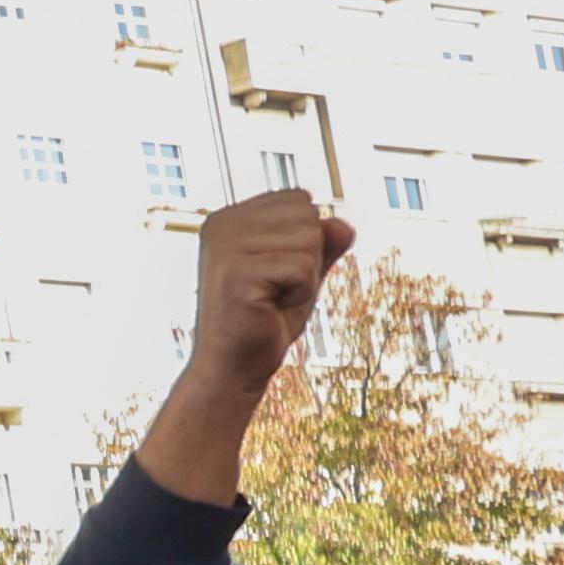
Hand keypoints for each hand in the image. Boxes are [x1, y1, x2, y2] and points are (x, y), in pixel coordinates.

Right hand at [187, 188, 348, 391]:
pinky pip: (303, 268)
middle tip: (275, 287)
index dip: (303, 240)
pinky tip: (269, 308)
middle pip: (307, 216)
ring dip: (304, 276)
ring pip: (309, 240)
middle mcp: (221, 226)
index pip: (298, 200)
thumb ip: (322, 242)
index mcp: (229, 218)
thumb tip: (342, 224)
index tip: (274, 270)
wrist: (236, 365)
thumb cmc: (265, 318)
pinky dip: (299, 293)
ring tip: (272, 298)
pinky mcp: (237, 274)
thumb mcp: (301, 270)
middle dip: (307, 256)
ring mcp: (225, 248)